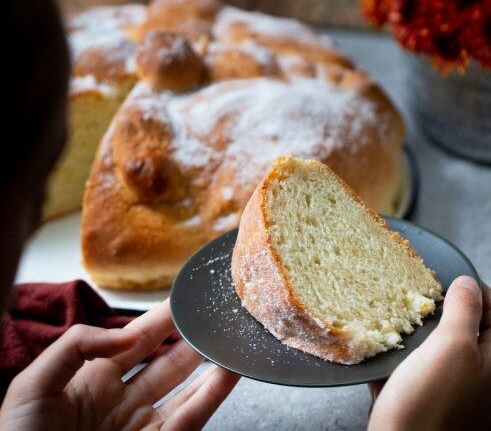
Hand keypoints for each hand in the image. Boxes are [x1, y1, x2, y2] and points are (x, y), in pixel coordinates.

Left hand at [0, 299, 237, 429]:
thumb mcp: (33, 386)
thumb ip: (76, 346)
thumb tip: (127, 335)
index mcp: (94, 379)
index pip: (139, 339)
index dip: (164, 317)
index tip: (190, 295)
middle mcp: (123, 402)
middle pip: (169, 361)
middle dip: (195, 336)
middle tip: (222, 310)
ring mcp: (141, 427)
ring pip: (187, 390)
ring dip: (211, 364)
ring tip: (235, 337)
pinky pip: (189, 420)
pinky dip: (212, 396)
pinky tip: (229, 373)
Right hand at [368, 277, 490, 430]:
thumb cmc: (428, 404)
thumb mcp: (451, 344)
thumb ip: (465, 308)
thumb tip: (470, 282)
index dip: (479, 289)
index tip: (452, 277)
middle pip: (479, 334)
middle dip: (453, 314)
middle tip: (426, 302)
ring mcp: (473, 405)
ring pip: (455, 357)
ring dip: (433, 340)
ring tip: (407, 332)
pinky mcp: (447, 417)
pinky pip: (436, 381)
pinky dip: (419, 367)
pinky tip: (396, 367)